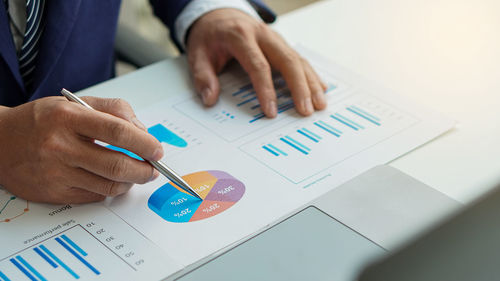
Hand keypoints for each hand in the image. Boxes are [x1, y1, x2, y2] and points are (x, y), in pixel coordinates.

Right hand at [0, 97, 162, 203]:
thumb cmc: (41, 120)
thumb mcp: (74, 103)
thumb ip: (113, 110)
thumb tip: (142, 131)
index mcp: (67, 117)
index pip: (118, 131)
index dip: (145, 143)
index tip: (157, 149)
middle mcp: (60, 146)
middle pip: (117, 165)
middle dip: (145, 169)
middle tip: (154, 168)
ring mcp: (56, 173)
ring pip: (109, 186)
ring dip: (131, 182)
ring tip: (137, 174)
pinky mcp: (54, 193)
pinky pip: (94, 196)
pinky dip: (110, 190)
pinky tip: (112, 181)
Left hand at [187, 8, 327, 117]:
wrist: (218, 15)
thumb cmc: (210, 36)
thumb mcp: (197, 53)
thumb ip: (203, 76)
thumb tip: (210, 99)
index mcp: (240, 36)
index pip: (258, 65)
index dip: (266, 90)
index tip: (271, 111)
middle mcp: (263, 35)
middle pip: (287, 60)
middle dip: (300, 87)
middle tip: (306, 110)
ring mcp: (275, 39)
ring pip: (298, 59)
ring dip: (311, 83)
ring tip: (320, 104)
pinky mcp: (281, 44)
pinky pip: (300, 59)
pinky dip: (311, 75)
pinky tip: (321, 88)